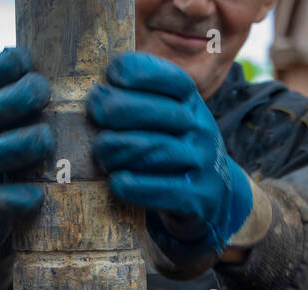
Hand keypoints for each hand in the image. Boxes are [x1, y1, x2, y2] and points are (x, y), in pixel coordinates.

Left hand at [87, 52, 254, 265]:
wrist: (213, 199)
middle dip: (119, 108)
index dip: (142, 73)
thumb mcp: (168, 121)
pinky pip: (162, 190)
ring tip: (101, 153)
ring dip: (119, 149)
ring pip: (156, 150)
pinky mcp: (196, 198)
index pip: (174, 80)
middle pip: (160, 112)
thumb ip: (140, 103)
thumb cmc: (174, 153)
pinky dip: (134, 185)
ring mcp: (201, 164)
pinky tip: (116, 182)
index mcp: (192, 105)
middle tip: (95, 111)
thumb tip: (97, 94)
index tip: (112, 74)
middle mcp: (201, 129)